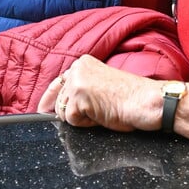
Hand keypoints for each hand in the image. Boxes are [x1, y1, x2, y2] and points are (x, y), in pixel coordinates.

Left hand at [37, 55, 159, 131]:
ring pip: (63, 112)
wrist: (146, 101)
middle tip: (98, 111)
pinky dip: (86, 124)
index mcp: (83, 63)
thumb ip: (82, 87)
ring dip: (81, 118)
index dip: (49, 98)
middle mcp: (76, 69)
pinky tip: (102, 115)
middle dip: (73, 111)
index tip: (43, 109)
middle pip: (59, 100)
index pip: (57, 82)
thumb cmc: (130, 96)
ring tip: (102, 111)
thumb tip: (59, 104)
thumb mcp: (101, 84)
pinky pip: (72, 121)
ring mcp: (76, 83)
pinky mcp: (78, 98)